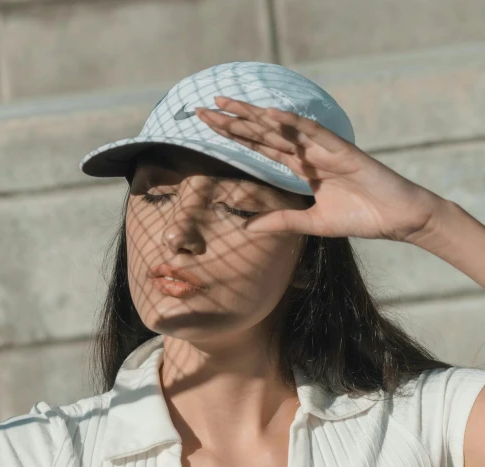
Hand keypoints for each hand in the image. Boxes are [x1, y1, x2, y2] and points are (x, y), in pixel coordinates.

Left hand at [195, 96, 443, 242]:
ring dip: (253, 115)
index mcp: (301, 167)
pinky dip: (292, 122)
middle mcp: (308, 153)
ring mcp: (324, 149)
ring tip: (226, 102)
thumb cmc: (362, 217)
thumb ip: (280, 222)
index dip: (234, 135)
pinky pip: (313, 133)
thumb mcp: (312, 224)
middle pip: (263, 133)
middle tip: (203, 107)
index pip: (260, 147)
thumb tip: (246, 229)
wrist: (399, 218)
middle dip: (233, 120)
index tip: (208, 125)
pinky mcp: (342, 151)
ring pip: (282, 128)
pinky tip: (269, 113)